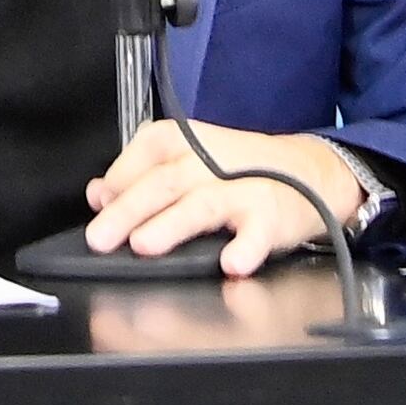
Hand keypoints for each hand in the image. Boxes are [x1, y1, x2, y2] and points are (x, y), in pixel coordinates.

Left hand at [81, 120, 370, 274]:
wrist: (309, 172)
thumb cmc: (239, 170)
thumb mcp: (187, 160)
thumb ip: (140, 177)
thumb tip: (97, 195)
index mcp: (183, 141)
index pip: (142, 157)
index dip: (115, 185)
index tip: (96, 212)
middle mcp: (210, 161)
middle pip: (164, 183)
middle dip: (127, 211)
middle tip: (100, 239)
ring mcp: (242, 190)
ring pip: (201, 204)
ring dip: (171, 225)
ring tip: (144, 245)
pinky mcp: (271, 218)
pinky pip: (258, 234)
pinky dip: (246, 248)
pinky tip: (232, 263)